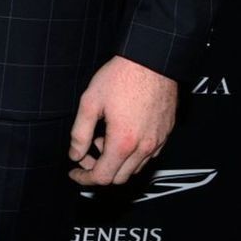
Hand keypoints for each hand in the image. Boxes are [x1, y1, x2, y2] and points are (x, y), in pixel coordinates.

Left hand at [68, 55, 176, 186]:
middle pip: (119, 178)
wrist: (152, 61)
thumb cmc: (120, 78)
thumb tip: (75, 154)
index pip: (102, 177)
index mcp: (123, 142)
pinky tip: (122, 134)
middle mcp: (144, 148)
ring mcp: (158, 142)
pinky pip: (148, 156)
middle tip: (85, 154)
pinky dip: (131, 154)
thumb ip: (80, 133)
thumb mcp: (90, 102)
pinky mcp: (166, 134)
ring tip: (103, 138)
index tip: (74, 172)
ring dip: (116, 162)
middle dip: (98, 171)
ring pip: (134, 168)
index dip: (84, 178)